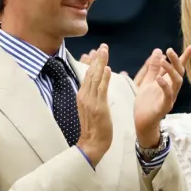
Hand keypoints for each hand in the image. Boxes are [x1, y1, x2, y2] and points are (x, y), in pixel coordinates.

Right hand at [75, 44, 112, 166]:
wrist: (91, 144)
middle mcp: (84, 96)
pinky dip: (104, 78)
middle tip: (102, 46)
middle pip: (89, 73)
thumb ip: (95, 95)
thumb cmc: (94, 128)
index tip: (95, 51)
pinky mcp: (98, 107)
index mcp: (82, 96)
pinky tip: (108, 69)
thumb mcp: (92, 109)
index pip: (86, 75)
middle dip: (96, 59)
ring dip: (100, 63)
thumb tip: (101, 82)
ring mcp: (90, 101)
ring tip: (104, 51)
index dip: (91, 62)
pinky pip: (101, 89)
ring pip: (94, 78)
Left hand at [133, 46, 190, 146]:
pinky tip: (159, 79)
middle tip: (169, 50)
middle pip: (179, 73)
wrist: (141, 121)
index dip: (184, 57)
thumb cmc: (145, 103)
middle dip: (176, 61)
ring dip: (171, 71)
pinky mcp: (165, 106)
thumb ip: (152, 68)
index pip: (177, 68)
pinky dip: (165, 86)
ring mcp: (170, 98)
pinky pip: (168, 95)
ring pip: (176, 82)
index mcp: (167, 82)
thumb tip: (158, 51)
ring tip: (164, 62)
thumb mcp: (146, 82)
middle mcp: (172, 89)